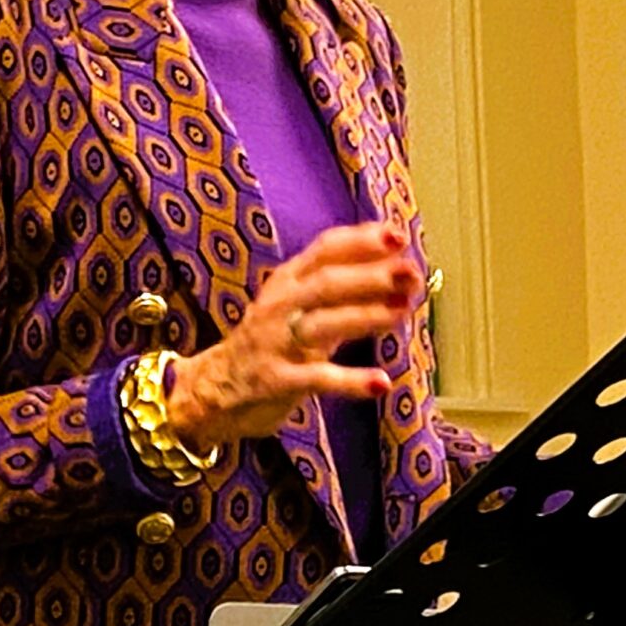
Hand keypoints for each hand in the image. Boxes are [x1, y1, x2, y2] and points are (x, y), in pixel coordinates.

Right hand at [164, 222, 419, 449]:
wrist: (215, 388)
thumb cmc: (270, 342)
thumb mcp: (299, 307)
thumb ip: (343, 293)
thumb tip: (398, 274)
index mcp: (288, 281)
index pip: (325, 250)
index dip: (361, 241)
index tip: (399, 236)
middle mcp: (280, 304)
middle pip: (326, 282)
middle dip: (370, 275)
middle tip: (410, 272)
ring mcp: (275, 341)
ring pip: (322, 323)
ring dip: (365, 316)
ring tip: (402, 312)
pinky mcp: (276, 379)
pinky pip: (316, 378)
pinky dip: (350, 381)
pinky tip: (381, 383)